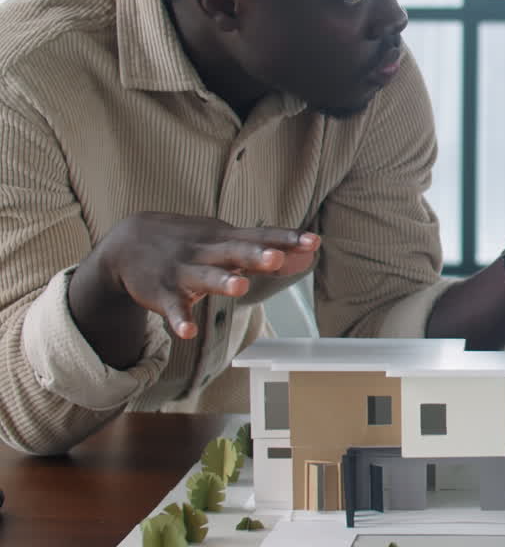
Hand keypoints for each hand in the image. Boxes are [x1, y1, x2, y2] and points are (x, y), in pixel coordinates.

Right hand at [73, 212, 319, 339]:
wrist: (127, 243)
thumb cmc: (191, 243)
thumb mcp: (226, 242)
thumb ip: (266, 250)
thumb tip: (309, 255)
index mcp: (226, 239)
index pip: (260, 236)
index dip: (286, 239)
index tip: (313, 242)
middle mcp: (206, 252)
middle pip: (234, 252)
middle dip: (256, 255)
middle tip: (278, 258)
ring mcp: (183, 272)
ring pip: (204, 277)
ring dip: (222, 281)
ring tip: (241, 288)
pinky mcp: (162, 294)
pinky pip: (172, 308)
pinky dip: (179, 320)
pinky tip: (188, 332)